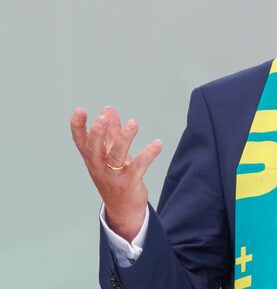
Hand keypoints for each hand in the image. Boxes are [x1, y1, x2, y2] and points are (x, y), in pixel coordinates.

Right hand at [70, 106, 162, 241]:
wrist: (123, 209)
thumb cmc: (115, 176)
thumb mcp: (110, 153)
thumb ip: (110, 131)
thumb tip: (107, 109)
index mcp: (92, 158)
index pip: (80, 141)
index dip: (78, 126)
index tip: (79, 110)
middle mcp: (99, 167)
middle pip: (94, 149)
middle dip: (97, 134)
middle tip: (102, 118)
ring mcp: (113, 176)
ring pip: (116, 156)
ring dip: (124, 139)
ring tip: (133, 123)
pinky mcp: (129, 182)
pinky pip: (138, 166)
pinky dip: (148, 154)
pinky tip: (157, 143)